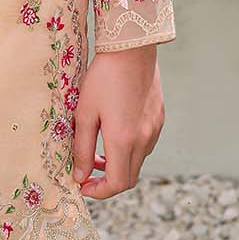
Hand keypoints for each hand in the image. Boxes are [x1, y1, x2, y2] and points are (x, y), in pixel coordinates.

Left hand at [70, 43, 164, 197]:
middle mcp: (144, 139)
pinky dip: (129, 150)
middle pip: (129, 177)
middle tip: (87, 171)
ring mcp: (155, 129)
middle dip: (107, 181)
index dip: (99, 191)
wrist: (132, 49)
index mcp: (123, 139)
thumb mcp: (84, 113)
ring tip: (98, 151)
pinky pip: (145, 145)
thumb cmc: (103, 78)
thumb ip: (81, 148)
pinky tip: (115, 132)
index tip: (82, 185)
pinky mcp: (159, 119)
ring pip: (138, 162)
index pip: (117, 184)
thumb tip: (79, 176)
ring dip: (119, 165)